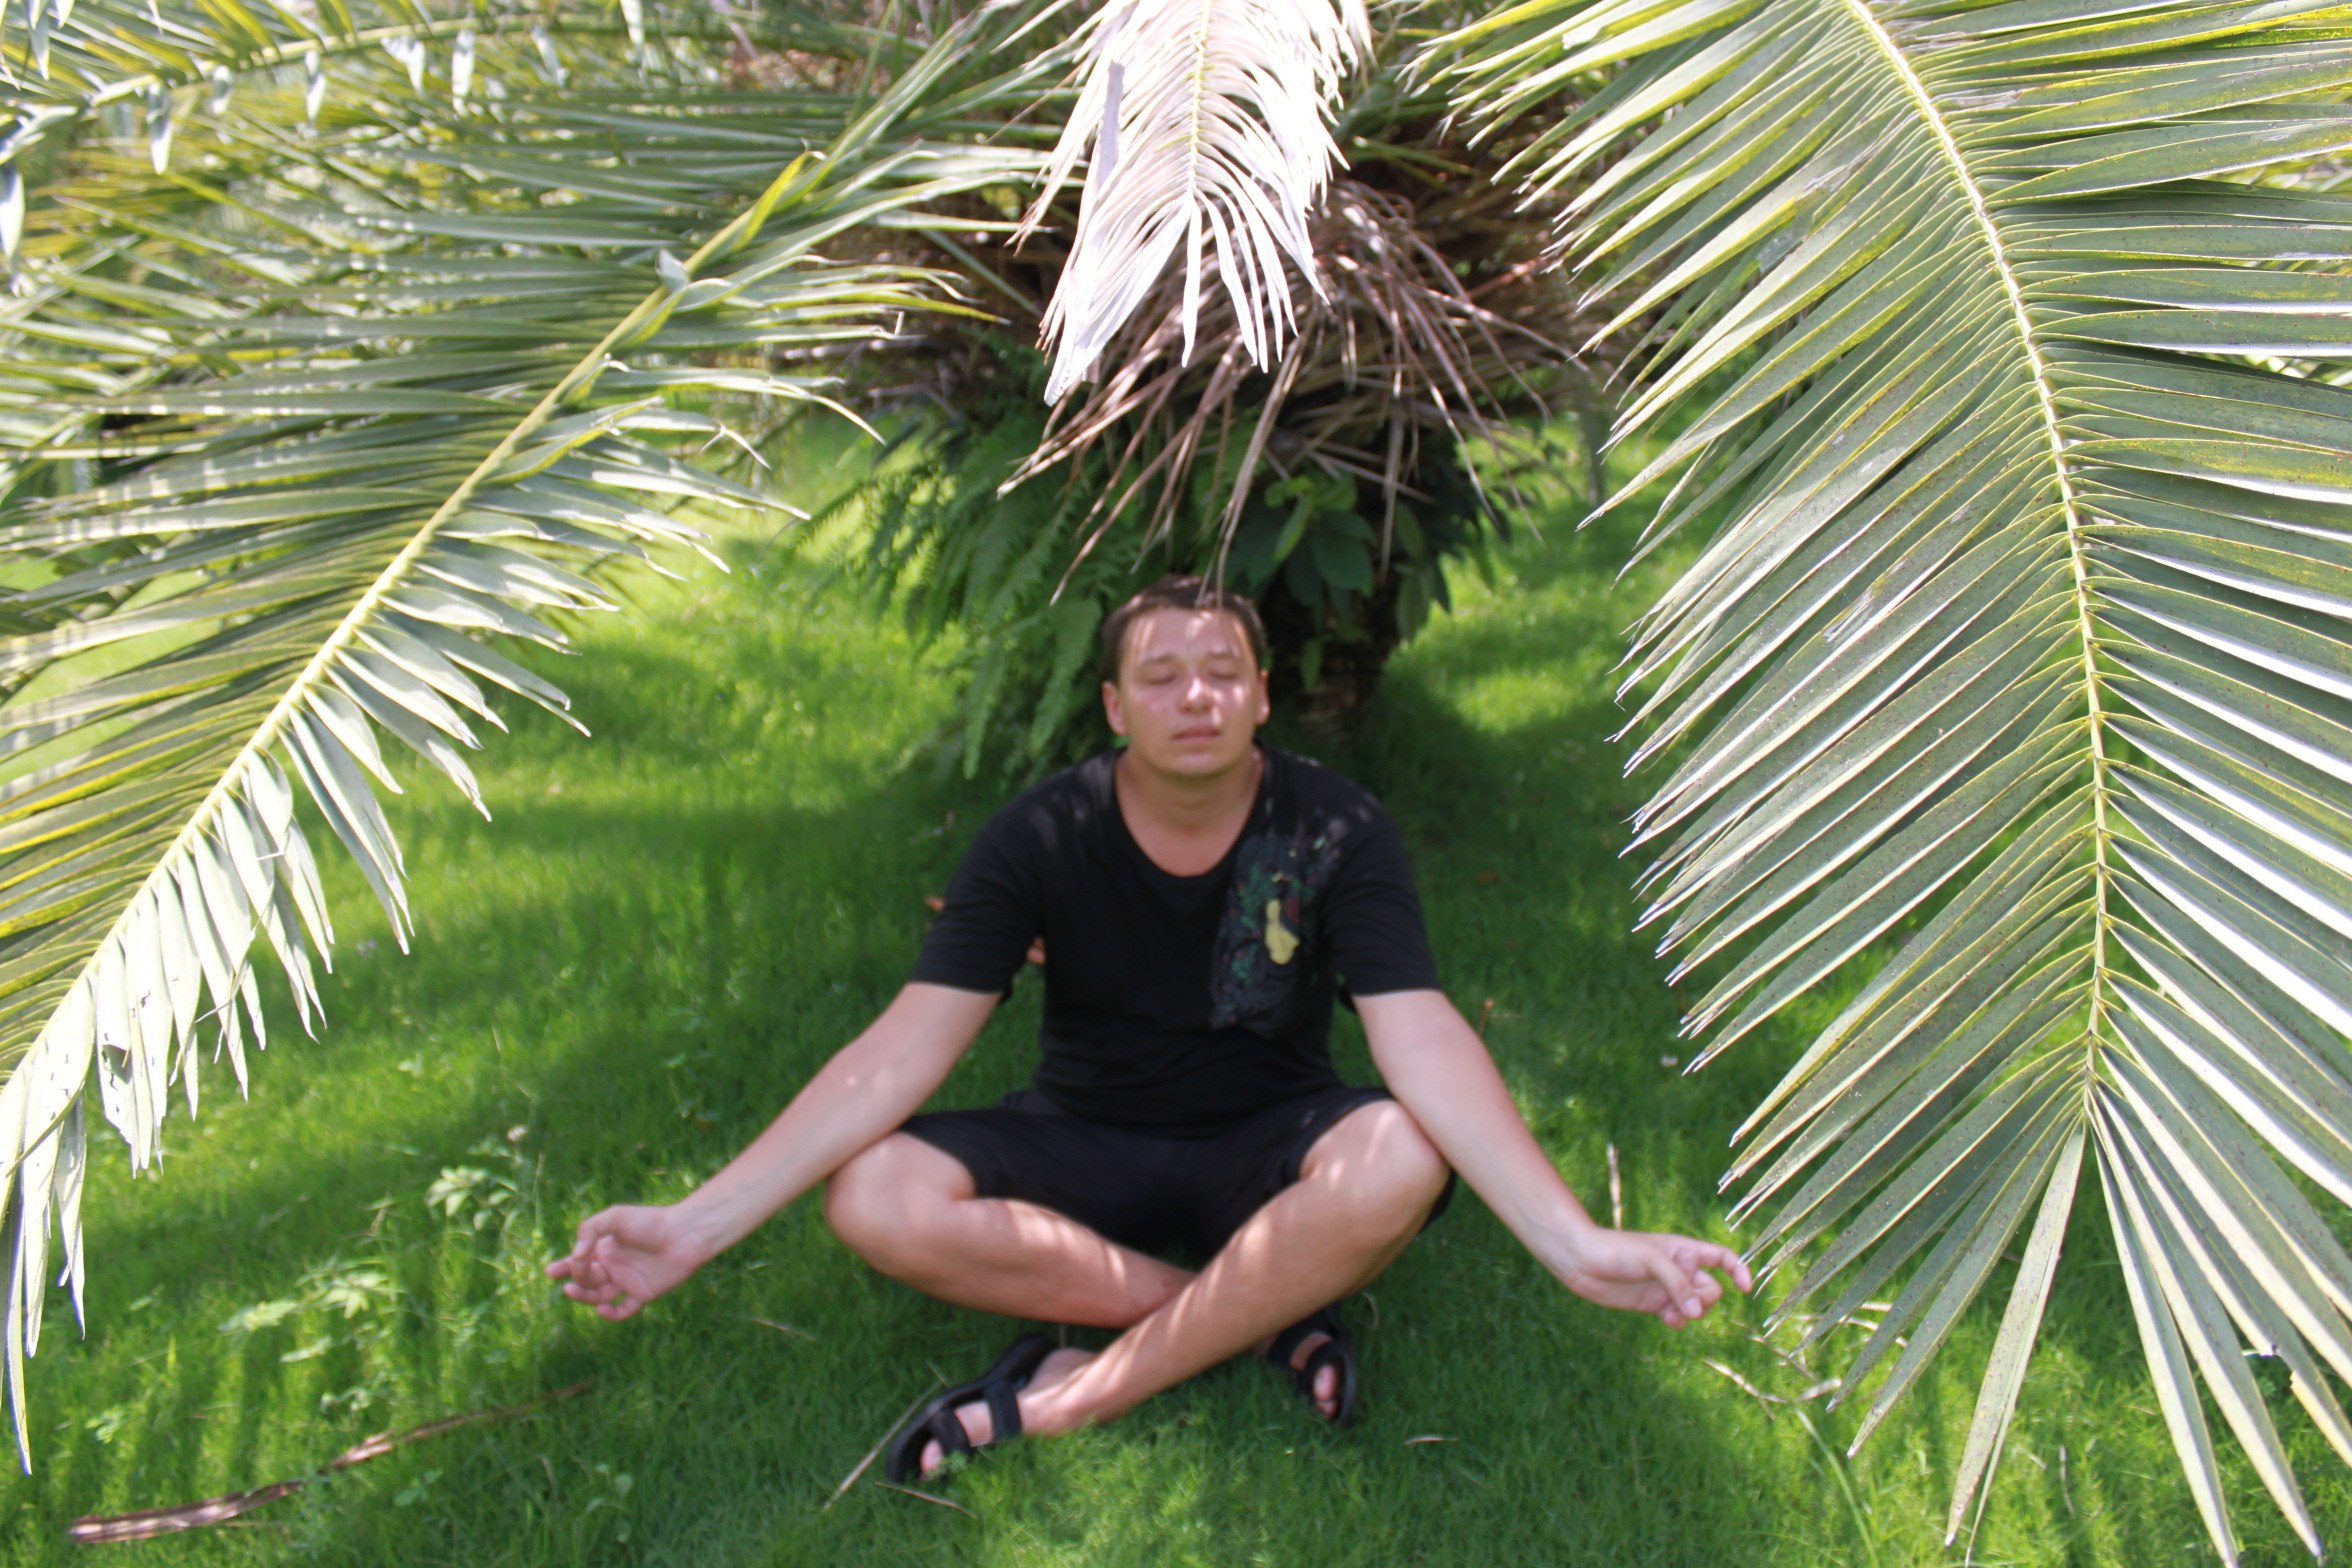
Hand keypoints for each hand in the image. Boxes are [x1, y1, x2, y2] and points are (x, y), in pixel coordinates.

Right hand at [545, 1204, 709, 1320]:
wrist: (685, 1234)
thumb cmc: (651, 1222)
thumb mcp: (615, 1217)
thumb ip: (590, 1230)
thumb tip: (575, 1255)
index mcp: (606, 1247)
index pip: (578, 1262)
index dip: (563, 1268)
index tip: (553, 1271)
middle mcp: (614, 1265)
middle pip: (586, 1280)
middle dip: (575, 1280)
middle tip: (571, 1277)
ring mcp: (628, 1281)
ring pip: (599, 1296)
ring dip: (584, 1296)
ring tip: (572, 1290)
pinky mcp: (643, 1294)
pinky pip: (624, 1310)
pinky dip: (611, 1314)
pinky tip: (602, 1309)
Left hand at [1546, 1226, 1753, 1329]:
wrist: (1582, 1261)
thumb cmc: (1617, 1250)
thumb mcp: (1651, 1261)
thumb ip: (1677, 1285)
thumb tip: (1696, 1313)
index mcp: (1684, 1249)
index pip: (1721, 1258)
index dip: (1738, 1270)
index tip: (1745, 1289)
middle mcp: (1679, 1269)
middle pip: (1711, 1289)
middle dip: (1704, 1300)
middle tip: (1687, 1302)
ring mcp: (1666, 1288)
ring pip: (1696, 1307)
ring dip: (1691, 1314)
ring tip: (1672, 1313)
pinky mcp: (1653, 1304)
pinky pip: (1678, 1318)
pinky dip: (1678, 1322)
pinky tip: (1666, 1319)